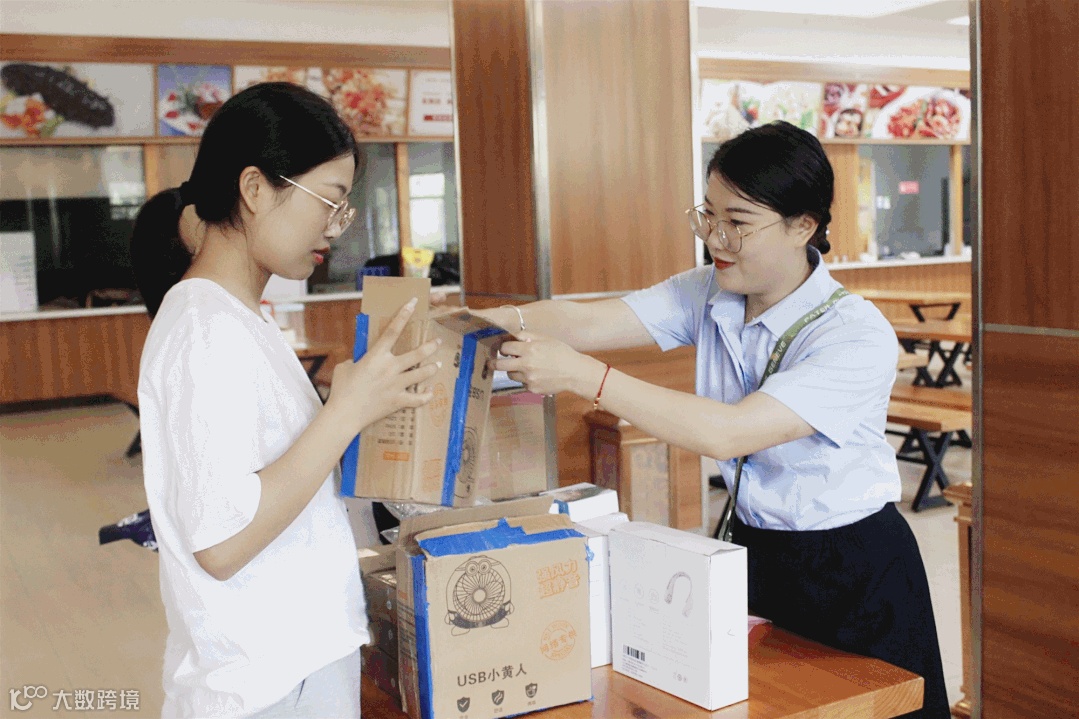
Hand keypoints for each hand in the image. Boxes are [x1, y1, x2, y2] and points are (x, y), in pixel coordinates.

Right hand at [326, 298, 440, 432]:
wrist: (344, 414)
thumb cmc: (341, 389)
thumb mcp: (345, 367)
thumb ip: (357, 360)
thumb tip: (361, 362)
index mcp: (376, 356)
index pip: (393, 330)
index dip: (404, 314)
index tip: (413, 303)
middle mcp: (390, 368)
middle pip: (417, 353)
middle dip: (430, 346)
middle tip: (438, 342)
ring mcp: (396, 385)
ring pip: (422, 373)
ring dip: (432, 368)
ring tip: (437, 364)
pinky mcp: (398, 401)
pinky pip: (418, 399)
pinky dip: (426, 396)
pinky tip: (429, 392)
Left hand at [494, 331, 605, 396]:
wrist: (575, 372)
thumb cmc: (561, 353)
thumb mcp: (545, 339)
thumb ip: (527, 336)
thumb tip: (511, 336)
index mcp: (529, 349)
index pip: (505, 348)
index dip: (503, 347)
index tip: (503, 348)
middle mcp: (526, 365)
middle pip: (500, 365)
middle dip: (494, 363)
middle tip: (492, 362)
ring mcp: (528, 379)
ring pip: (511, 375)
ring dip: (513, 370)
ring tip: (525, 367)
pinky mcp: (532, 389)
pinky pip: (522, 384)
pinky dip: (526, 379)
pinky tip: (537, 375)